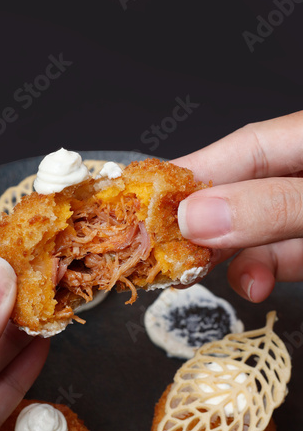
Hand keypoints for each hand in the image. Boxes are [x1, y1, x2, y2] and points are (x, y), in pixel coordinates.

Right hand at [174, 110, 302, 302]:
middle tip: (163, 246)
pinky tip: (253, 284)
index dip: (195, 171)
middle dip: (202, 223)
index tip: (150, 197)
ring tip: (195, 272)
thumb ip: (272, 207)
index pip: (245, 147)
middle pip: (242, 192)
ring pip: (257, 230)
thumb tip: (197, 217)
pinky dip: (262, 272)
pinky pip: (281, 257)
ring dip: (226, 256)